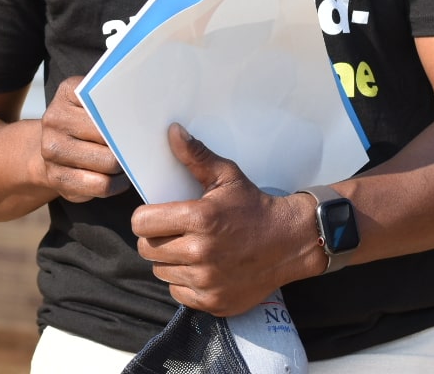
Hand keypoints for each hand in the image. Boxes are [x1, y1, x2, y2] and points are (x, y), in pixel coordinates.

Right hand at [34, 76, 129, 202]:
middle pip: (109, 136)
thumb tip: (148, 111)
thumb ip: (115, 101)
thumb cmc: (83, 125)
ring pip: (108, 163)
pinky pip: (101, 185)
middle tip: (139, 147)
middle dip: (128, 144)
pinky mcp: (57, 177)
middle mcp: (55, 119)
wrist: (52, 149)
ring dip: (123, 167)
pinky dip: (117, 184)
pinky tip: (119, 178)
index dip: (128, 115)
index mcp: (68, 92)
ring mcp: (52, 150)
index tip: (141, 122)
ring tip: (128, 163)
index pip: (107, 102)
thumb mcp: (94, 104)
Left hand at [130, 125, 316, 315]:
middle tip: (171, 232)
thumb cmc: (254, 206)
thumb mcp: (227, 176)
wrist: (291, 242)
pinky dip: (183, 282)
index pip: (142, 223)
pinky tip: (199, 268)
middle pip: (147, 249)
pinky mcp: (214, 302)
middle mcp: (201, 252)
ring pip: (161, 272)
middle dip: (154, 238)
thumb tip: (172, 131)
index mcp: (200, 219)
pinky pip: (178, 293)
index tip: (156, 216)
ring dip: (168, 261)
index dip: (144, 218)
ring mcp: (208, 281)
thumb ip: (196, 156)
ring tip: (187, 249)